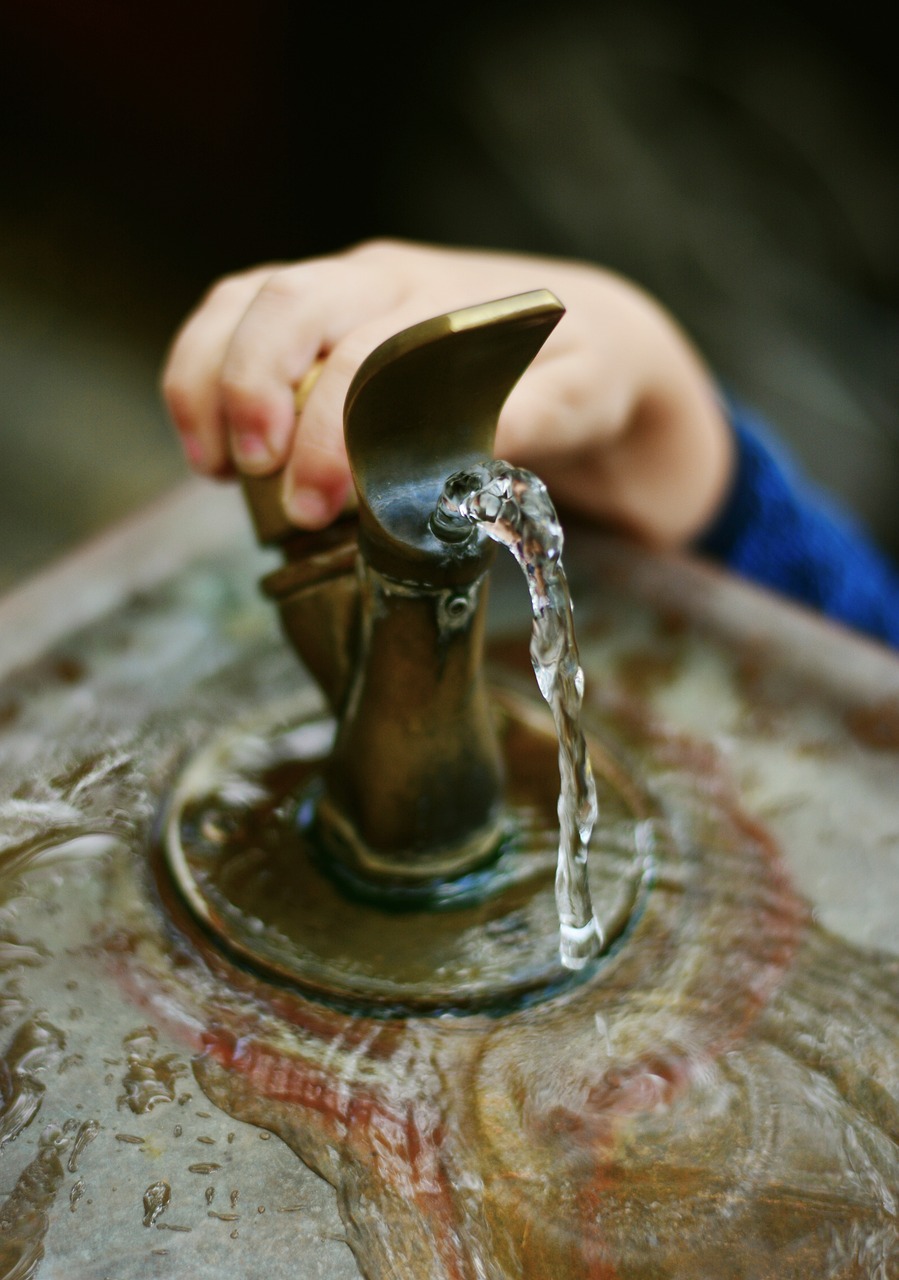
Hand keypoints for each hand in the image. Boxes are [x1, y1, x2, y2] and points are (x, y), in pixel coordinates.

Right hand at [161, 238, 732, 545]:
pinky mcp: (317, 311)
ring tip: (214, 470)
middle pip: (288, 305)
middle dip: (253, 391)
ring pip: (246, 302)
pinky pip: (235, 316)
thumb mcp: (582, 399)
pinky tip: (209, 447)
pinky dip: (200, 372)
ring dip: (210, 380)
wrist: (587, 332)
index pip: (367, 355)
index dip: (331, 431)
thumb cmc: (583, 373)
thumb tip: (462, 465)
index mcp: (448, 304)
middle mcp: (386, 282)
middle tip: (255, 480)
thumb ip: (529, 420)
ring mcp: (344, 289)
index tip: (321, 505)